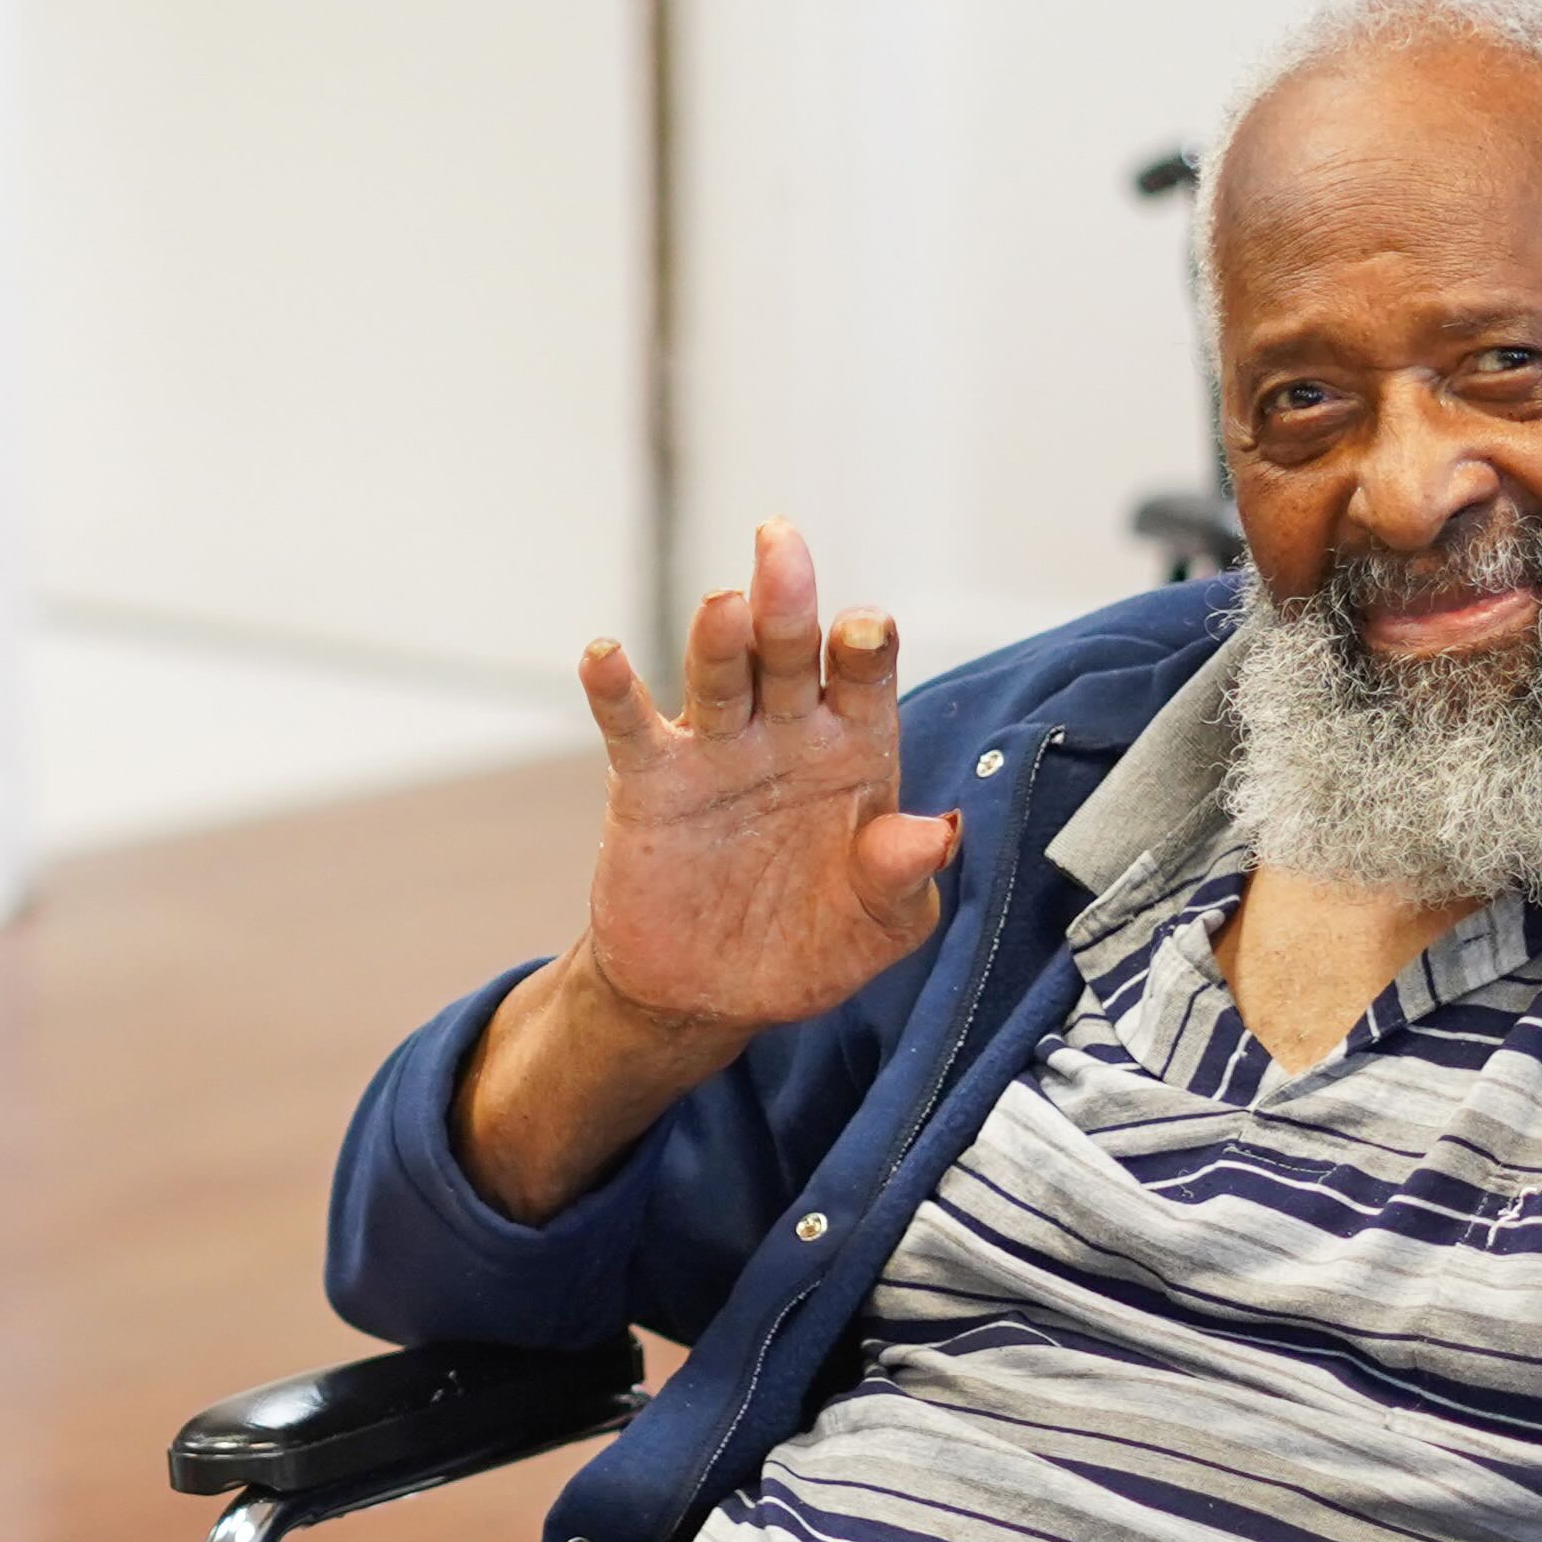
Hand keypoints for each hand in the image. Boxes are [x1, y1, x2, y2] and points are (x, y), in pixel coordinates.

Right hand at [572, 521, 959, 1036]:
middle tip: (782, 546)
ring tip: (723, 605)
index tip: (866, 628)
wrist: (710, 995)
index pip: (865, 680)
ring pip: (718, 675)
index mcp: (854, 751)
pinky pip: (632, 728)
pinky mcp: (649, 784)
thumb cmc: (811, 946)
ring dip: (718, 637)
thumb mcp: (879, 926)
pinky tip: (604, 657)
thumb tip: (937, 833)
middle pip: (788, 651)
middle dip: (787, 600)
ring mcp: (716, 751)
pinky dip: (614, 691)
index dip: (866, 648)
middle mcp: (786, 733)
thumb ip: (903, 877)